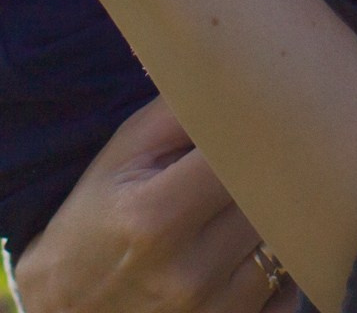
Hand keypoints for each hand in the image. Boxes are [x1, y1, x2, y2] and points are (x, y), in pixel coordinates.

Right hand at [14, 100, 295, 312]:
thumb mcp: (123, 153)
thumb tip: (235, 67)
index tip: (278, 106)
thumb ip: (178, 111)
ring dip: (282, 213)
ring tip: (264, 190)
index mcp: (156, 216)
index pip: (243, 157)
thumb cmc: (96, 218)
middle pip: (271, 199)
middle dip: (277, 167)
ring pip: (286, 245)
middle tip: (284, 142)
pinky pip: (289, 294)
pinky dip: (284, 266)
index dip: (264, 129)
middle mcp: (189, 273)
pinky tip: (261, 243)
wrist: (67, 306)